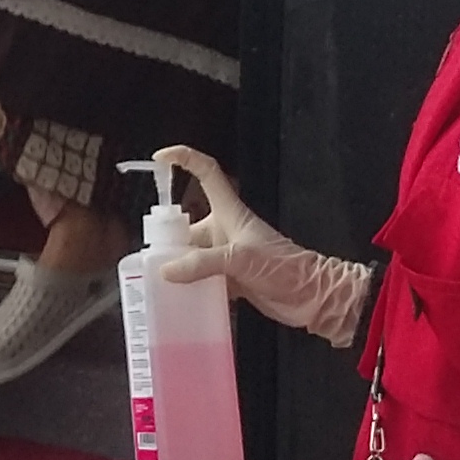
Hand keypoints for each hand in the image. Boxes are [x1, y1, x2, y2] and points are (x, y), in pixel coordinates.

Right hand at [153, 145, 373, 345]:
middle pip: (186, 225)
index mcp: (229, 212)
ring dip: (175, 268)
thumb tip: (166, 270)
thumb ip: (202, 263)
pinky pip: (200, 280)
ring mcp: (226, 256)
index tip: (159, 159)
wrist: (311, 297)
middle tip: (148, 261)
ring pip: (190, 256)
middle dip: (167, 240)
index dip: (184, 159)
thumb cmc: (283, 267)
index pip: (206, 173)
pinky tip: (176, 300)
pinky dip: (189, 288)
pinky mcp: (230, 279)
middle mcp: (223, 230)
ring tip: (156, 285)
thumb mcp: (240, 259)